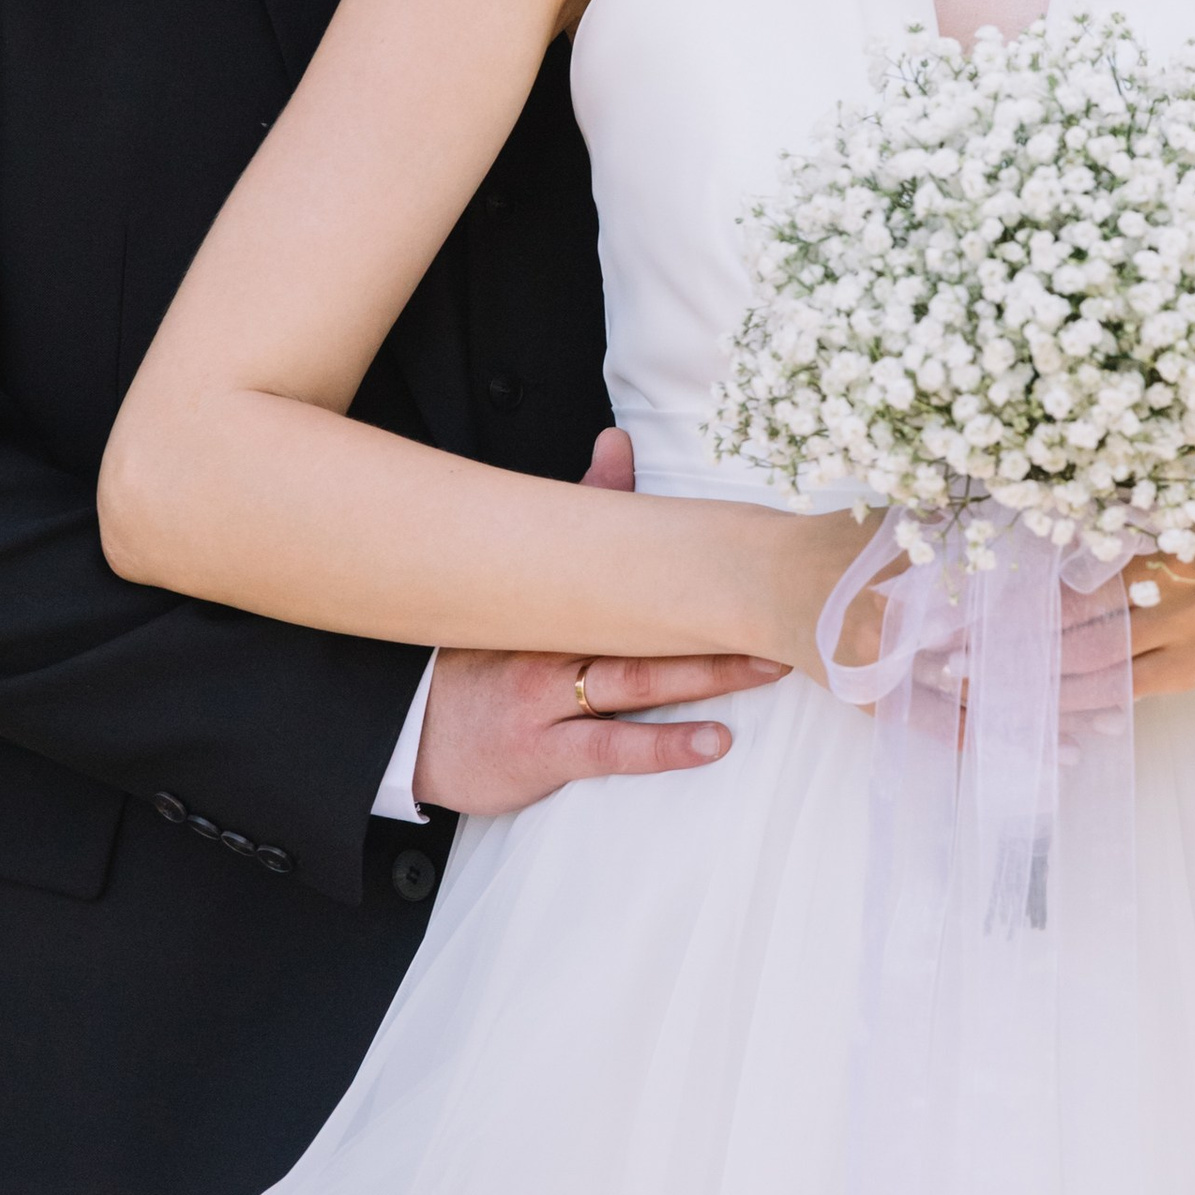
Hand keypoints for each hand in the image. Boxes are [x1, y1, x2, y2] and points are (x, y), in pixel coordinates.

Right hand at [409, 429, 786, 811]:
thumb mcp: (522, 579)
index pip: (627, 565)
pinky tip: (714, 742)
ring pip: (637, 680)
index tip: (757, 546)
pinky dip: (665, 745)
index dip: (692, 556)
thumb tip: (617, 441)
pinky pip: (612, 748)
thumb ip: (579, 511)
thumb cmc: (482, 650)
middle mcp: (552, 642)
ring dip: (706, 673)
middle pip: (643, 623)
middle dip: (716, 614)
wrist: (410, 731)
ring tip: (768, 664)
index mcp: (553, 594)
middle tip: (785, 607)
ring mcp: (548, 699)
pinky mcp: (544, 753)